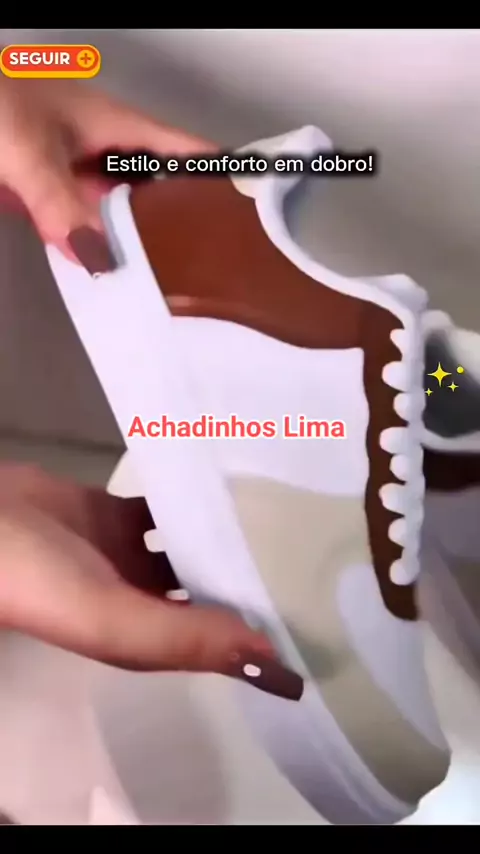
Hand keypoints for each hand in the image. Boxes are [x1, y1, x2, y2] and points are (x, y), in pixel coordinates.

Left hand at [0, 78, 212, 260]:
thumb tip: (99, 260)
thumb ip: (64, 207)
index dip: (220, 175)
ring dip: (137, 239)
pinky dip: (94, 244)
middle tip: (214, 265)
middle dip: (184, 221)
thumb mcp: (31, 153)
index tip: (254, 208)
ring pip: (120, 209)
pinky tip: (105, 269)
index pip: (184, 151)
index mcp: (116, 125)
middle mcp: (103, 149)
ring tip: (170, 278)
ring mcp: (76, 170)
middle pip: (158, 188)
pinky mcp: (49, 190)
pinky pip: (82, 221)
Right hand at [0, 465, 302, 698]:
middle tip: (317, 556)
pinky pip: (169, 509)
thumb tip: (270, 662)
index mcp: (147, 637)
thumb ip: (186, 637)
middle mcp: (145, 600)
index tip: (321, 621)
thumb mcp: (112, 619)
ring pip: (195, 548)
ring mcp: (131, 555)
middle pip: (212, 595)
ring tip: (286, 515)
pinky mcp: (117, 514)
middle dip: (253, 582)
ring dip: (229, 537)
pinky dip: (195, 501)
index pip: (220, 645)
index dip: (263, 641)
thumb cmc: (43, 580)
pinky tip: (233, 486)